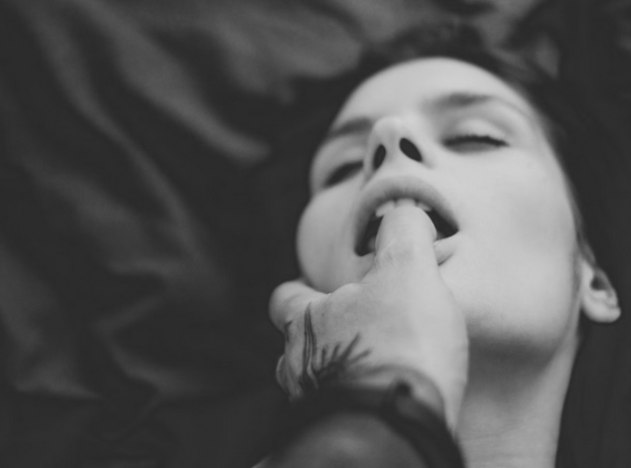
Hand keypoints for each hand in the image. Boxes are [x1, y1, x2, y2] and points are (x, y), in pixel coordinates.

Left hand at [271, 202, 467, 427]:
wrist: (397, 425)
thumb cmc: (398, 344)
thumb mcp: (408, 273)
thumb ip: (403, 236)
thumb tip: (403, 212)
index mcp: (308, 320)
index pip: (285, 298)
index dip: (298, 290)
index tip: (314, 287)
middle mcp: (300, 363)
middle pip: (293, 348)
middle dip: (315, 339)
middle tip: (348, 334)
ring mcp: (313, 403)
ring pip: (311, 383)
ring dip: (331, 374)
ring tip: (363, 370)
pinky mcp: (335, 431)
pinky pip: (335, 413)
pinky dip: (349, 404)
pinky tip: (376, 401)